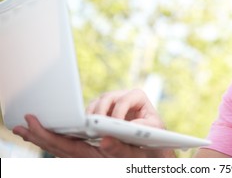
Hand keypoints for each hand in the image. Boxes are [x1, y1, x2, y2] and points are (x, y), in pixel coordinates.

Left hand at [12, 89, 174, 157]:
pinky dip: (66, 135)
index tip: (30, 124)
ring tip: (36, 129)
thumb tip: (104, 139)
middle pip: (61, 145)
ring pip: (68, 141)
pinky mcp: (102, 141)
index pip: (66, 147)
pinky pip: (79, 139)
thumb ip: (121, 149)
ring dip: (53, 135)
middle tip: (19, 127)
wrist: (160, 158)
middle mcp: (95, 151)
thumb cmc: (152, 154)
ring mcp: (96, 147)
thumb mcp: (141, 154)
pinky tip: (62, 132)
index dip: (46, 136)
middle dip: (40, 135)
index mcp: (101, 154)